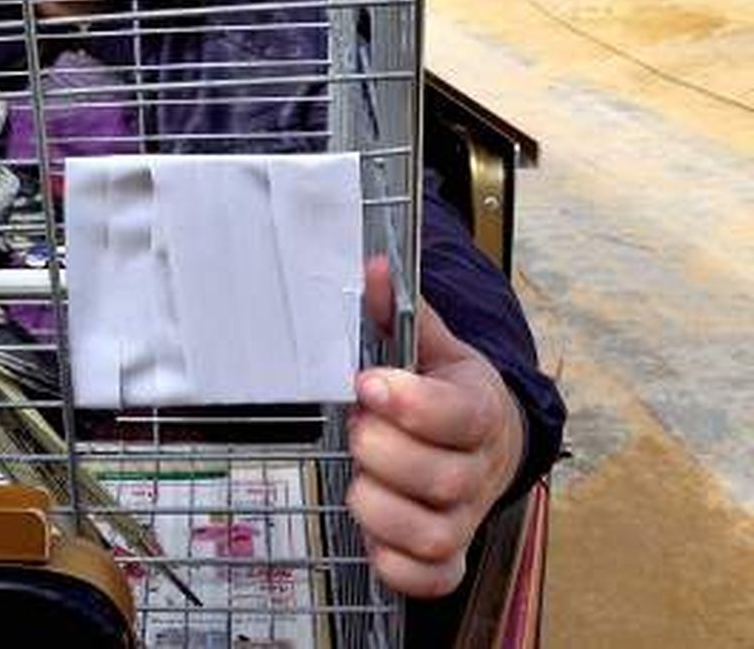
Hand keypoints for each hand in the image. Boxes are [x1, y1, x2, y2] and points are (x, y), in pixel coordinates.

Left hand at [345, 257, 525, 597]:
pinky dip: (395, 565)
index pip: (459, 415)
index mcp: (480, 410)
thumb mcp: (429, 346)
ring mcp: (464, 516)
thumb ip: (399, 312)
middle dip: (383, 453)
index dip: (411, 403)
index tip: (367, 382)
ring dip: (380, 507)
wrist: (492, 441)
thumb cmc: (449, 390)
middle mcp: (478, 469)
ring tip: (357, 478)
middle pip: (440, 478)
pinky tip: (371, 535)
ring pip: (432, 533)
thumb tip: (374, 268)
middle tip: (356, 428)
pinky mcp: (447, 554)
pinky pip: (430, 579)